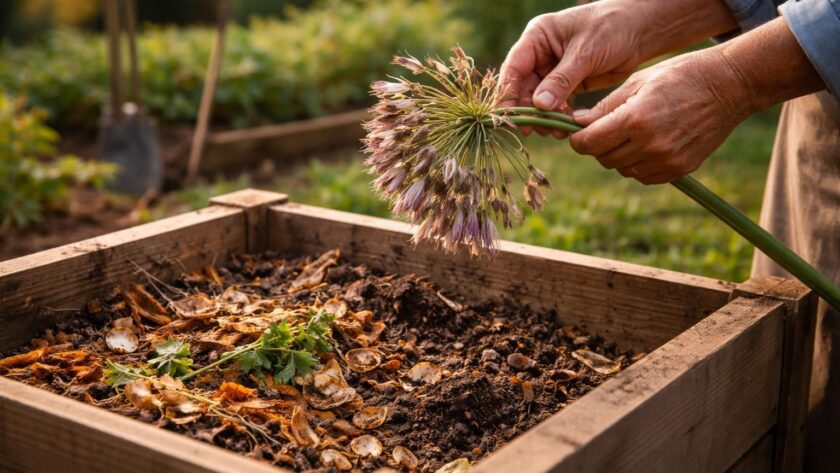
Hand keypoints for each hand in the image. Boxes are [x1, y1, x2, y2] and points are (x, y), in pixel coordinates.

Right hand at [500, 1, 649, 137]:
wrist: (641, 30)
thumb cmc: (612, 28)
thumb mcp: (585, 53)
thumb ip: (561, 80)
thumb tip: (539, 106)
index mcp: (537, 37)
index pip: (514, 68)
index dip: (509, 94)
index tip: (510, 117)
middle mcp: (540, 54)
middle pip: (524, 87)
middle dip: (529, 110)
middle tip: (536, 130)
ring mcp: (553, 69)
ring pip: (539, 99)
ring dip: (544, 116)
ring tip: (554, 131)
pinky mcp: (569, 83)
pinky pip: (557, 103)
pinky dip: (559, 115)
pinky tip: (565, 126)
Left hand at [570, 48, 752, 184]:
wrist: (729, 85)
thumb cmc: (679, 76)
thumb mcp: (637, 82)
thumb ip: (604, 107)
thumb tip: (577, 124)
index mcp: (635, 119)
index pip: (589, 143)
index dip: (579, 139)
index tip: (579, 133)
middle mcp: (650, 144)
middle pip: (604, 158)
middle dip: (598, 146)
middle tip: (606, 129)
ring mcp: (667, 160)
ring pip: (623, 170)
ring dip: (618, 156)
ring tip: (630, 134)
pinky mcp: (680, 169)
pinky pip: (644, 176)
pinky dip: (638, 165)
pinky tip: (646, 145)